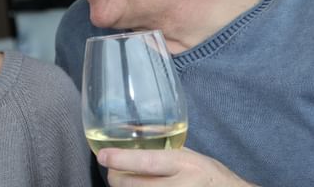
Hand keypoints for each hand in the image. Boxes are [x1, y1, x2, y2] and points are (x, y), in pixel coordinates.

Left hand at [97, 147, 258, 186]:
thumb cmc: (210, 175)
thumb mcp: (190, 156)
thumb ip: (164, 148)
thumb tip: (130, 132)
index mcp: (184, 165)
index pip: (148, 162)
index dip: (122, 159)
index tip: (102, 155)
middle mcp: (179, 186)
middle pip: (133, 185)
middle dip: (116, 176)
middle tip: (112, 168)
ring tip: (124, 179)